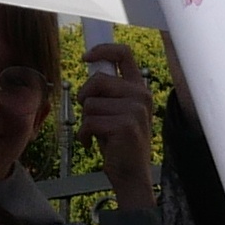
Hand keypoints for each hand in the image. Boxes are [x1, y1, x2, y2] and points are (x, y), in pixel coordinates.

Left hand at [78, 49, 158, 203]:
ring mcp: (135, 110)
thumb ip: (109, 92)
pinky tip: (91, 144)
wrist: (131, 175)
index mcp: (139, 88)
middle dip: (84, 97)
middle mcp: (140, 96)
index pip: (124, 54)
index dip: (103, 50)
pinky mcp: (125, 125)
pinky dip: (83, 135)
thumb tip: (89, 68)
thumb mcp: (118, 111)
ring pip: (90, 104)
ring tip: (96, 133)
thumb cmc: (120, 143)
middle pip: (97, 81)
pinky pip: (89, 122)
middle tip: (90, 114)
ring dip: (85, 121)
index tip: (86, 57)